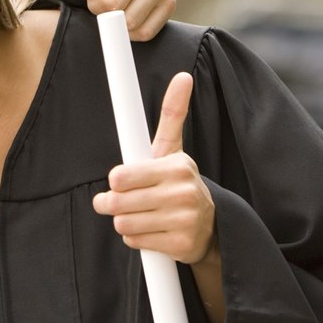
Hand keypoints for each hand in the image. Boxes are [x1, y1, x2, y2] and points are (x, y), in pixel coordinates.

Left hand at [92, 73, 217, 264]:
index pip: (120, 177)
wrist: (210, 225)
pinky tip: (152, 231)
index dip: (115, 181)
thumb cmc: (177, 182)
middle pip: (118, 202)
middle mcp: (184, 192)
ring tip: (140, 215)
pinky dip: (136, 239)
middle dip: (112, 204)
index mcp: (177, 166)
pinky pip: (135, 242)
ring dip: (124, 222)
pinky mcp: (182, 245)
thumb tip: (183, 77)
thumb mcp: (173, 149)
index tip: (121, 181)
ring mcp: (185, 220)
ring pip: (123, 224)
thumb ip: (172, 113)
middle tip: (121, 202)